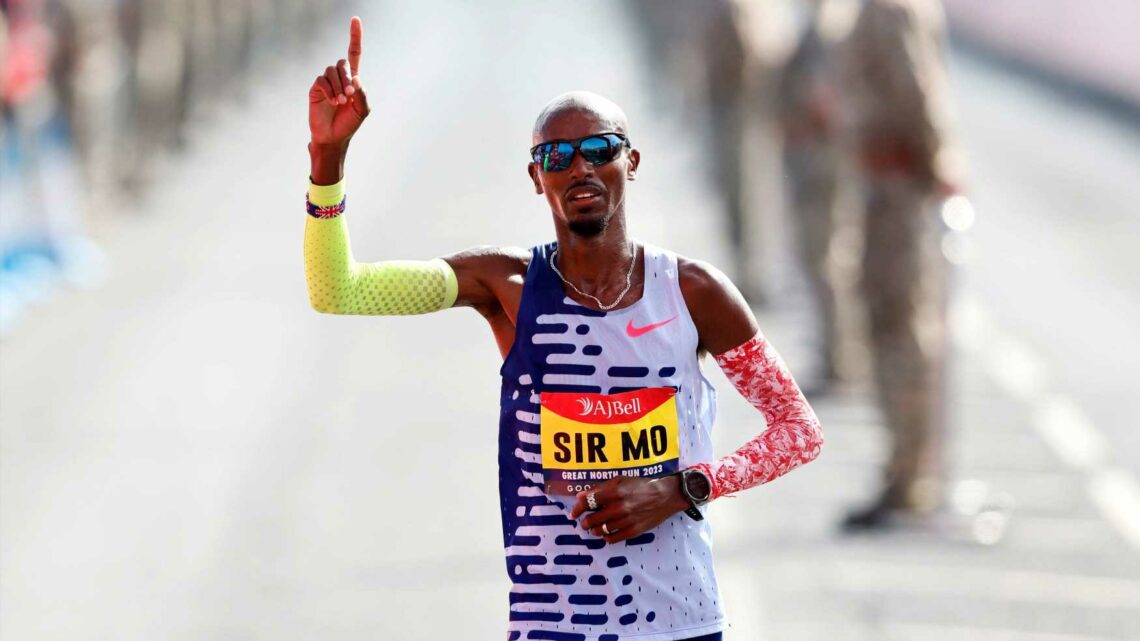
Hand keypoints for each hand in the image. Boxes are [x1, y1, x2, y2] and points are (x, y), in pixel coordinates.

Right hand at [308, 16, 369, 148]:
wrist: (333, 138)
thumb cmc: (349, 124)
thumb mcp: (362, 110)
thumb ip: (362, 94)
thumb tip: (356, 78)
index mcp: (353, 79)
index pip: (354, 53)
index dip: (354, 37)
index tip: (355, 19)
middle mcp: (339, 78)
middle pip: (342, 63)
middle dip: (347, 78)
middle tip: (349, 96)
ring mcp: (326, 83)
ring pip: (332, 71)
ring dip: (338, 86)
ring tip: (341, 102)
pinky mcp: (316, 89)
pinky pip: (321, 81)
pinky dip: (329, 90)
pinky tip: (333, 102)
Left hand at [568, 475, 690, 543]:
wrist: (665, 496)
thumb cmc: (641, 486)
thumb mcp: (620, 480)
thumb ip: (600, 488)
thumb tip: (581, 496)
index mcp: (615, 492)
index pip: (589, 502)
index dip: (578, 509)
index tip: (573, 514)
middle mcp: (619, 507)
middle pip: (593, 519)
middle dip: (585, 523)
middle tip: (585, 523)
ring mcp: (627, 520)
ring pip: (602, 530)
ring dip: (595, 530)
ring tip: (595, 528)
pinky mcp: (634, 531)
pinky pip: (614, 539)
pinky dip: (607, 538)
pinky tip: (606, 534)